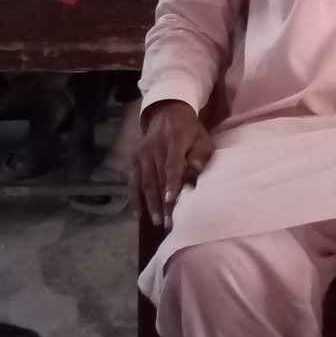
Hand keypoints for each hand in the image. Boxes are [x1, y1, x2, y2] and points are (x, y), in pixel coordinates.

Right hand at [134, 100, 213, 231]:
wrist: (167, 113)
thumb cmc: (190, 131)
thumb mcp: (202, 138)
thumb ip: (200, 154)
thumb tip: (194, 170)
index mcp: (174, 139)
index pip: (172, 164)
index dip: (171, 182)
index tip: (171, 200)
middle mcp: (154, 146)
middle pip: (158, 177)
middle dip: (163, 202)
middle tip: (169, 223)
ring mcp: (142, 153)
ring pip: (145, 182)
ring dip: (150, 204)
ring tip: (157, 222)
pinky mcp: (134, 159)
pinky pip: (133, 182)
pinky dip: (135, 199)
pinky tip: (139, 215)